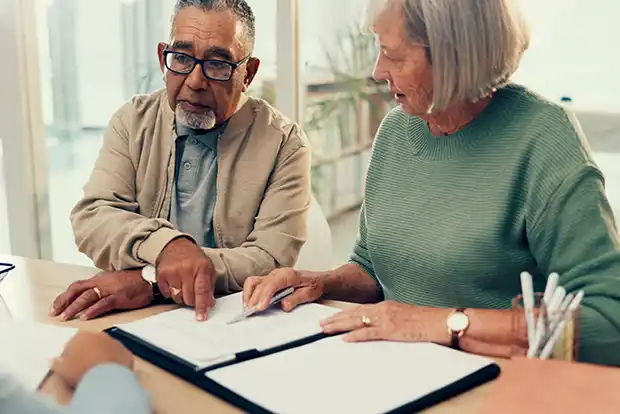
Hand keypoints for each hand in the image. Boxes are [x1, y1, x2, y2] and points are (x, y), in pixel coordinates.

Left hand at [49, 270, 152, 320]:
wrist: (150, 279)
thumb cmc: (133, 282)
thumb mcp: (113, 282)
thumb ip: (101, 289)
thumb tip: (89, 301)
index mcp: (99, 279)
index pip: (77, 286)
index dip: (64, 297)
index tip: (55, 307)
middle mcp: (101, 282)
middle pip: (78, 291)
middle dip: (64, 303)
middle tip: (55, 314)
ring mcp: (110, 289)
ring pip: (87, 297)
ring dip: (74, 308)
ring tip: (66, 317)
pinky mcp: (119, 296)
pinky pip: (103, 303)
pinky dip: (93, 310)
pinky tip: (85, 317)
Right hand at [51, 331, 133, 387]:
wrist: (106, 377)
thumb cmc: (80, 371)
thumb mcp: (62, 369)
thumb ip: (57, 363)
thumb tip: (53, 360)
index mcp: (81, 336)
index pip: (72, 343)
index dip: (70, 355)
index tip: (70, 365)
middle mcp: (99, 335)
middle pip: (90, 344)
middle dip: (87, 353)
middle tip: (84, 368)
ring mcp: (115, 342)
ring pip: (105, 348)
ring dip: (102, 356)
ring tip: (98, 371)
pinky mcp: (126, 352)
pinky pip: (118, 356)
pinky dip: (114, 362)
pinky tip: (110, 372)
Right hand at [156, 237, 214, 320]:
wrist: (175, 245)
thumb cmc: (193, 258)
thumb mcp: (207, 268)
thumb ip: (209, 287)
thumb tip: (209, 304)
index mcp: (202, 267)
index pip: (202, 291)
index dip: (202, 306)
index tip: (201, 316)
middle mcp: (187, 269)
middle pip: (189, 298)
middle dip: (192, 300)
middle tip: (192, 291)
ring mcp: (173, 272)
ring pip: (177, 298)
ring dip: (181, 296)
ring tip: (183, 284)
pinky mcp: (161, 275)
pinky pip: (167, 293)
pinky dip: (171, 291)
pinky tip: (174, 281)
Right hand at [243, 268, 323, 311]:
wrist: (318, 280)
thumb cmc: (314, 286)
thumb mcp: (310, 294)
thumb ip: (296, 299)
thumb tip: (284, 305)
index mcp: (289, 275)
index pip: (272, 284)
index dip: (264, 296)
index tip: (260, 308)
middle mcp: (278, 273)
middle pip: (260, 284)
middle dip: (254, 299)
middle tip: (251, 313)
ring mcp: (271, 276)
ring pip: (253, 282)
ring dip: (248, 295)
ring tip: (248, 309)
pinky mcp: (268, 280)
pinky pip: (254, 284)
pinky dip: (249, 293)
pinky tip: (249, 304)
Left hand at [320, 301, 451, 343]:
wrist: (440, 321)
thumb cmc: (426, 320)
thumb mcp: (404, 314)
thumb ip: (390, 316)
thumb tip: (378, 323)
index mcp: (386, 305)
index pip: (359, 309)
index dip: (343, 313)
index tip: (331, 317)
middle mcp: (383, 309)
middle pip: (354, 313)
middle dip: (336, 318)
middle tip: (321, 324)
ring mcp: (386, 319)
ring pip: (357, 321)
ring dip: (340, 325)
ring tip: (326, 329)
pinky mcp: (392, 330)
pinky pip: (370, 333)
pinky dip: (356, 335)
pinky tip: (345, 338)